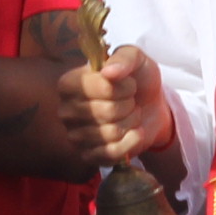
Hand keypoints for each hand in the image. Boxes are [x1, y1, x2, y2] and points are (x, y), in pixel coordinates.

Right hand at [57, 43, 171, 169]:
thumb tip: (109, 71)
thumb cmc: (136, 79)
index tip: (129, 83)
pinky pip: (113, 154)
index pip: (102, 87)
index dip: (125, 86)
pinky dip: (131, 142)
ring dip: (131, 123)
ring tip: (129, 115)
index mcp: (68, 83)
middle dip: (130, 105)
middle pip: (108, 111)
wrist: (150, 106)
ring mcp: (75, 136)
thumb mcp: (135, 59)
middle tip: (130, 101)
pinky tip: (133, 133)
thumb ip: (123, 58)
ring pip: (112, 133)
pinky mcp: (88, 156)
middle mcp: (66, 110)